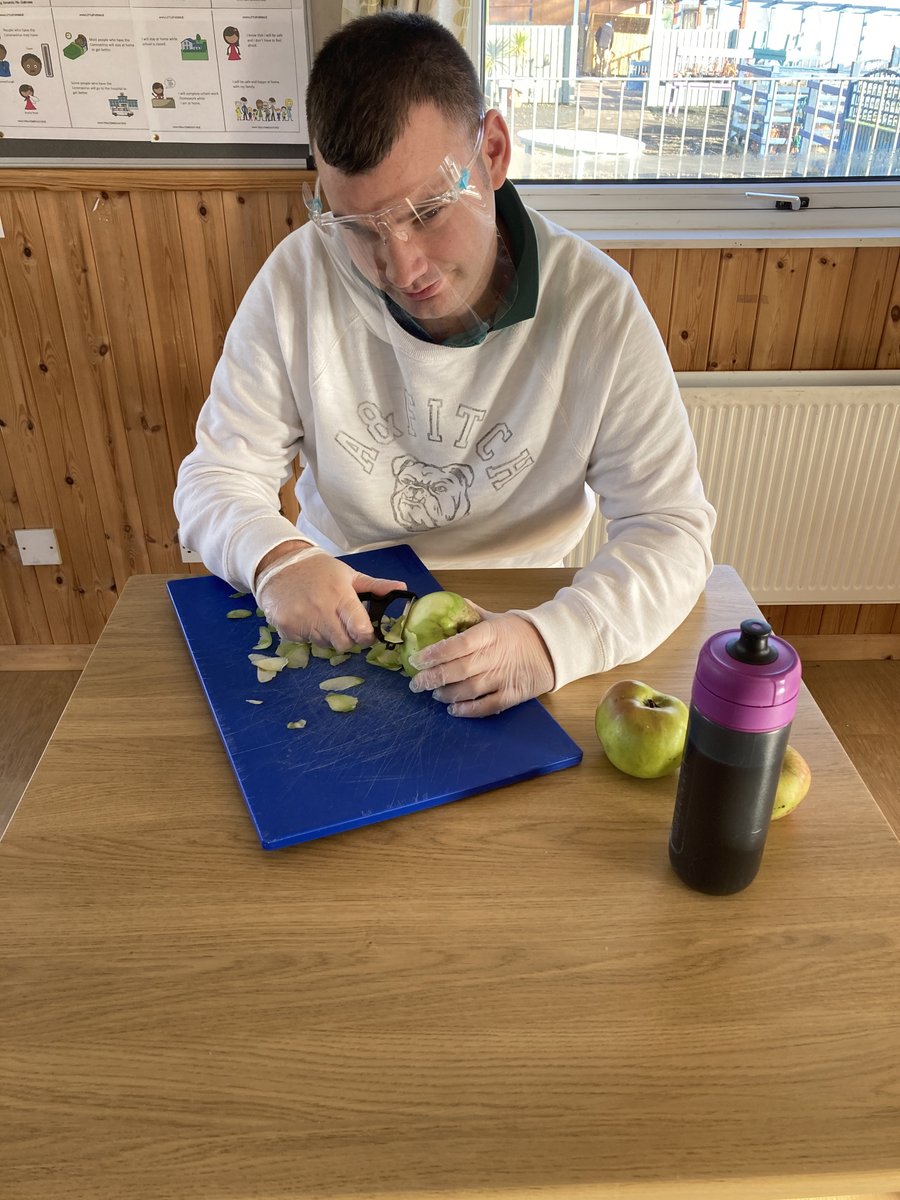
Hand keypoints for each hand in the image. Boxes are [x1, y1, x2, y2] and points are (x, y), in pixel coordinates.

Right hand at [255, 547, 406, 651]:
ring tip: (320, 616)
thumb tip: (402, 588)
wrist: (279, 564)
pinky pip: (305, 642)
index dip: (366, 636)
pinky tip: (305, 617)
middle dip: (347, 638)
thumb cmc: (318, 570)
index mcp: (341, 596)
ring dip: (327, 636)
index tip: (365, 632)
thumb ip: (375, 585)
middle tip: (341, 623)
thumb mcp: (348, 574)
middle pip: (344, 644)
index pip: (361, 630)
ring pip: (324, 645)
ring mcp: (302, 621)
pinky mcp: (286, 628)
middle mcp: (321, 610)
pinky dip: (307, 634)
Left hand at [408, 607, 554, 717]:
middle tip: (416, 684)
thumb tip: (444, 605)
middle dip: (433, 678)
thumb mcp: (495, 617)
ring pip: (470, 689)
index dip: (434, 653)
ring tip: (435, 694)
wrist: (554, 647)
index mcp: (489, 633)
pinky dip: (469, 710)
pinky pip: (487, 706)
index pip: (457, 644)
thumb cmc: (520, 631)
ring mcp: (504, 677)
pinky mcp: (514, 694)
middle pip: (459, 669)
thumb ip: (469, 614)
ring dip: (448, 694)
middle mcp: (495, 656)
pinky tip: (454, 709)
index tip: (415, 660)